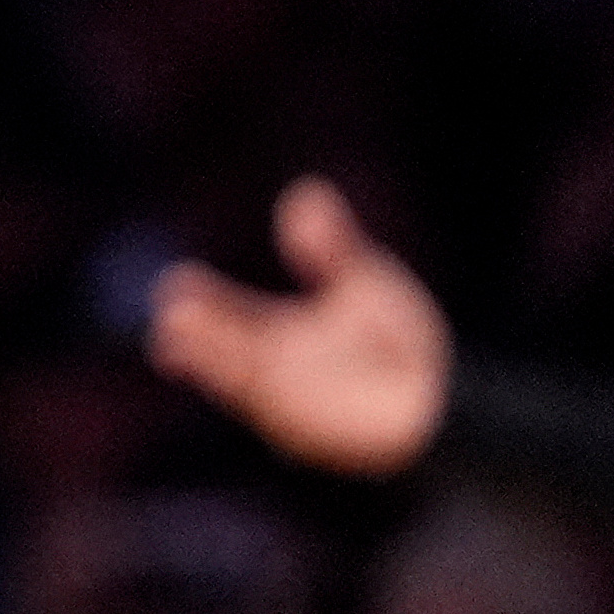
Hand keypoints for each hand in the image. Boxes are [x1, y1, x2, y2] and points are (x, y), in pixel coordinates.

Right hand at [147, 176, 449, 474]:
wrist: (440, 398)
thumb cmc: (405, 345)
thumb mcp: (365, 282)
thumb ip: (332, 245)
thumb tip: (305, 190)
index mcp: (281, 333)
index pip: (228, 314)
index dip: (202, 299)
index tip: (177, 284)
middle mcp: (272, 365)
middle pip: (220, 345)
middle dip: (197, 330)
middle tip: (173, 309)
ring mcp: (284, 396)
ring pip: (231, 375)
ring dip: (206, 356)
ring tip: (177, 330)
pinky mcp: (299, 423)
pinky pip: (261, 403)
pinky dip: (242, 388)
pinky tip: (225, 370)